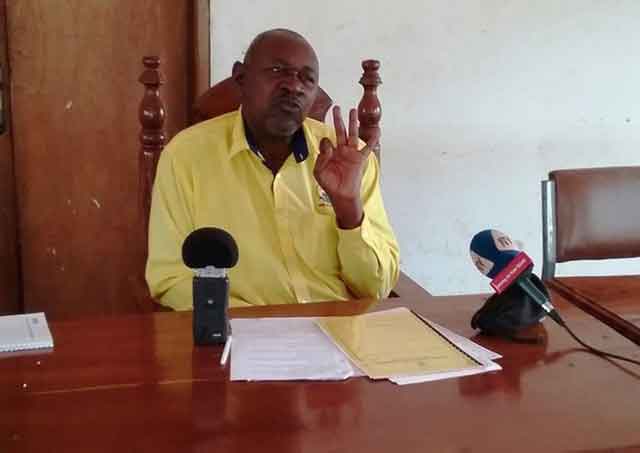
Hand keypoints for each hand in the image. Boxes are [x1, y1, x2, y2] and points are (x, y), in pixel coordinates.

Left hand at [314, 106, 379, 228]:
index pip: (327, 141)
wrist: (342, 195)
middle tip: (336, 107)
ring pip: (352, 134)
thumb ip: (321, 157)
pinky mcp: (359, 158)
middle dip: (338, 119)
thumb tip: (327, 142)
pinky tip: (376, 131)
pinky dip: (372, 140)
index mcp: (330, 153)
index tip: (327, 149)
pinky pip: (367, 147)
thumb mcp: (319, 172)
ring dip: (352, 122)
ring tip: (352, 110)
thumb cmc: (330, 184)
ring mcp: (351, 153)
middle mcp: (341, 150)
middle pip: (339, 131)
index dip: (325, 143)